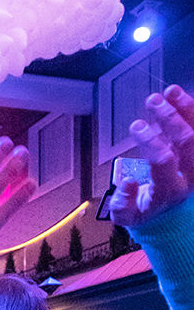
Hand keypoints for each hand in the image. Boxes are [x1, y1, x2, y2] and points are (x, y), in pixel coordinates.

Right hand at [110, 86, 193, 226]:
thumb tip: (128, 181)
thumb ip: (122, 203)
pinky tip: (183, 97)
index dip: (150, 141)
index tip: (136, 126)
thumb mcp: (126, 216)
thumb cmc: (146, 213)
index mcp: (170, 190)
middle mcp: (191, 176)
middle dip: (170, 118)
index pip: (164, 161)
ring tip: (171, 91)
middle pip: (189, 142)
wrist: (171, 218)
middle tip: (152, 101)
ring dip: (188, 109)